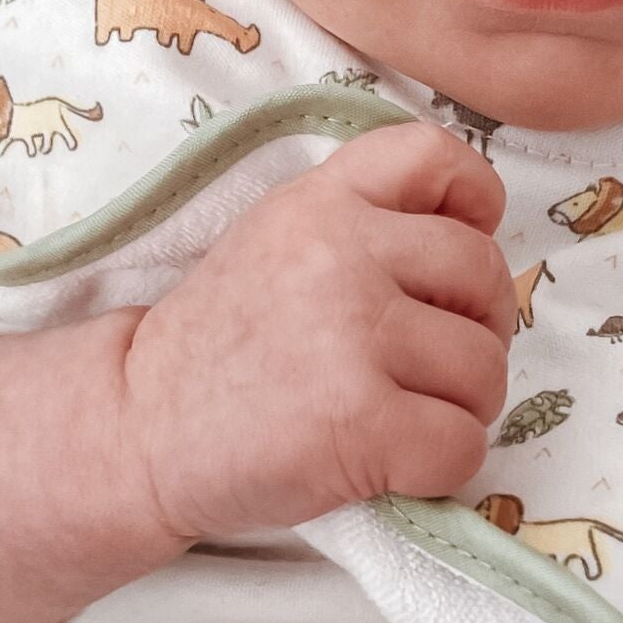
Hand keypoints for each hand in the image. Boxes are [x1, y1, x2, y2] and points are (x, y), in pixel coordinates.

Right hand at [114, 118, 516, 543]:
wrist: (137, 427)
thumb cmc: (221, 347)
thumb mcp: (277, 241)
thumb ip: (359, 222)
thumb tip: (476, 243)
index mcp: (321, 201)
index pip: (435, 156)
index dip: (473, 203)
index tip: (454, 254)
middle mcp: (342, 253)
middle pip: (483, 275)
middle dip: (476, 329)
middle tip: (425, 365)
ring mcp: (353, 336)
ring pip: (484, 369)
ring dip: (459, 406)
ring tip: (399, 415)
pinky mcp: (361, 422)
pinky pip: (463, 445)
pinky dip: (440, 466)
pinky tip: (390, 462)